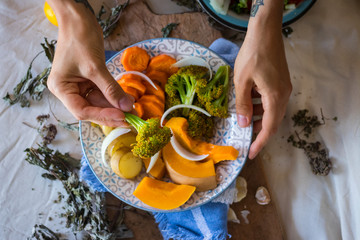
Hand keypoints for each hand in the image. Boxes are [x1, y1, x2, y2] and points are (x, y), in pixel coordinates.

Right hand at [47, 0, 133, 126]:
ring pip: (98, 103)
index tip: (121, 117)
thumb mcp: (95, 66)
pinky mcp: (89, 81)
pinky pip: (102, 94)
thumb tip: (126, 107)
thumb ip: (110, 89)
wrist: (79, 19)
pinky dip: (114, 97)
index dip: (102, 116)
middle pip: (91, 109)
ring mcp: (79, 86)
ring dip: (115, 107)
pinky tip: (126, 100)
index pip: (81, 111)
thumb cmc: (80, 39)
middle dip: (111, 113)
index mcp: (61, 88)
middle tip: (130, 119)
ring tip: (132, 110)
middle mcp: (68, 90)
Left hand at [234, 30, 291, 158]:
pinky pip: (271, 100)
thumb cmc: (252, 55)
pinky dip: (261, 105)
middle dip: (259, 131)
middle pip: (273, 121)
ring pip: (272, 110)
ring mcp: (284, 88)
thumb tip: (244, 124)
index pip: (269, 127)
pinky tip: (249, 101)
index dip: (260, 142)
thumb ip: (243, 104)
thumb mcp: (241, 81)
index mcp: (275, 97)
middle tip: (245, 137)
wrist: (265, 33)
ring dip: (259, 116)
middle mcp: (283, 95)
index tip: (251, 154)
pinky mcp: (281, 82)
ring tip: (244, 117)